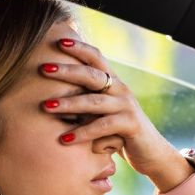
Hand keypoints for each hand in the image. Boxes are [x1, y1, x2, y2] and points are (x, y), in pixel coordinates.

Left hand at [40, 38, 191, 189]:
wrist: (151, 152)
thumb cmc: (118, 133)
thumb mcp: (100, 114)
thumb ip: (84, 104)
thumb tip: (49, 99)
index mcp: (113, 82)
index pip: (96, 58)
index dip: (79, 48)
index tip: (58, 41)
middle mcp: (121, 89)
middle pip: (92, 74)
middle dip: (67, 70)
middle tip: (43, 69)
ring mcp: (126, 106)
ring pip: (94, 101)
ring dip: (68, 103)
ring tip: (46, 106)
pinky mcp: (131, 124)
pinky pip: (103, 126)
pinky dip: (82, 133)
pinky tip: (65, 139)